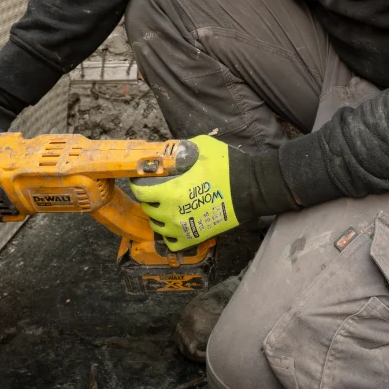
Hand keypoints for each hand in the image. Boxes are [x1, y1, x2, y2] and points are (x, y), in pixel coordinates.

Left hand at [131, 135, 295, 251]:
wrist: (251, 189)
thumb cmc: (227, 166)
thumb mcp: (201, 146)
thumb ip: (180, 148)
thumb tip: (167, 149)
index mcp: (171, 191)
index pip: (140, 191)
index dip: (137, 183)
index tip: (141, 177)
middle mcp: (172, 213)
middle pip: (148, 207)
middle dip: (149, 197)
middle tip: (156, 188)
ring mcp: (182, 228)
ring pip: (157, 225)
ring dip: (157, 214)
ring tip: (166, 204)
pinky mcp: (194, 238)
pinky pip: (171, 241)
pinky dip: (168, 234)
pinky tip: (173, 222)